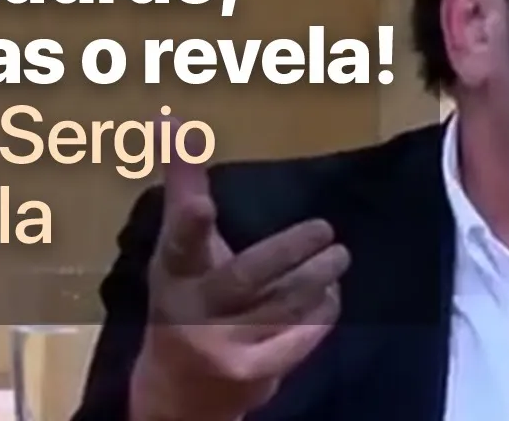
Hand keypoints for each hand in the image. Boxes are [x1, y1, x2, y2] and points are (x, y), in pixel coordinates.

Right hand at [128, 117, 349, 420]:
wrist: (178, 395)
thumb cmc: (183, 299)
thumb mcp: (176, 250)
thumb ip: (183, 187)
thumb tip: (171, 116)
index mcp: (173, 273)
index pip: (180, 243)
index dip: (189, 222)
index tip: (203, 202)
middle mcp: (194, 310)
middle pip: (246, 277)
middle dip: (288, 251)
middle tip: (325, 229)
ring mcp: (225, 346)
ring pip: (282, 304)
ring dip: (317, 278)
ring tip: (338, 255)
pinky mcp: (254, 372)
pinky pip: (299, 336)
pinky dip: (320, 313)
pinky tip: (330, 294)